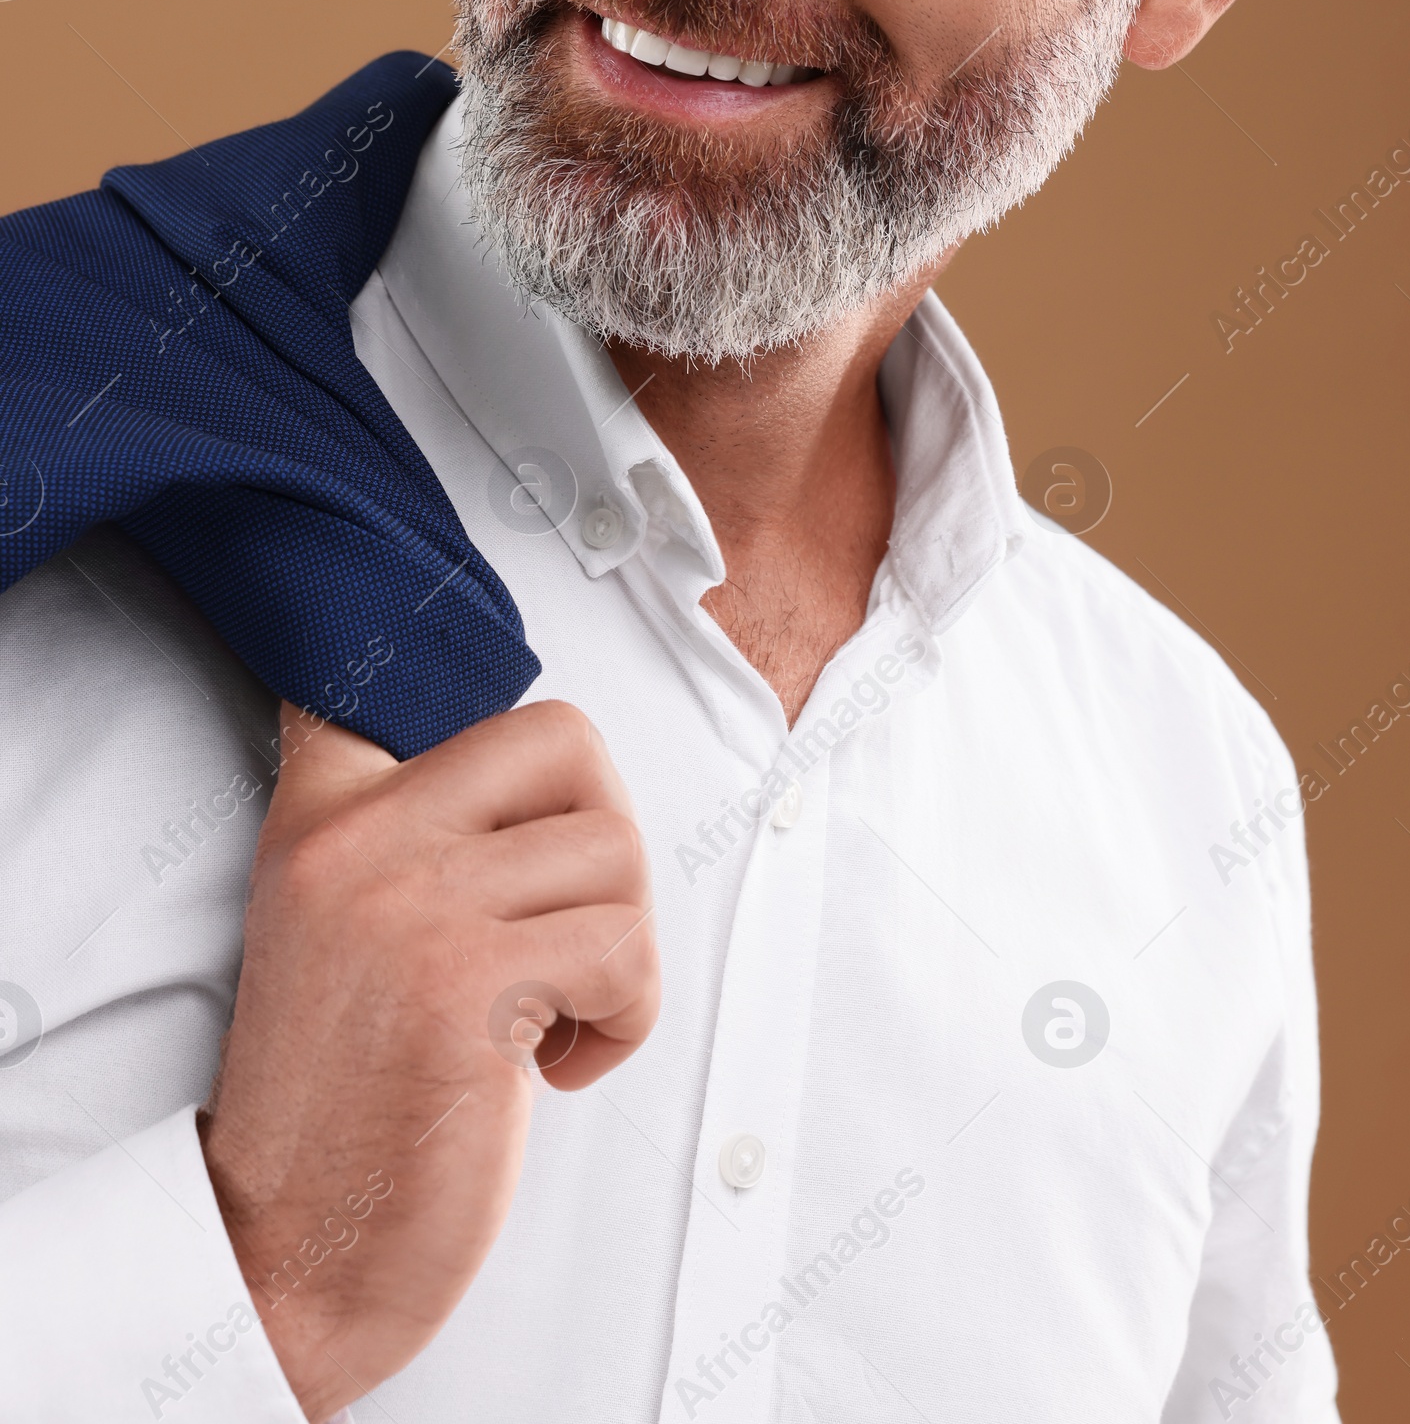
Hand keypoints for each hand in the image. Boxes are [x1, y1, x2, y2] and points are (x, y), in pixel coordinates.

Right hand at [199, 699, 657, 1420]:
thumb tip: (524, 757)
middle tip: (572, 921)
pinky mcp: (465, 982)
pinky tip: (555, 1064)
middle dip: (609, 833)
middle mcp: (357, 837)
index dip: (444, 656)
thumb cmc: (347, 1093)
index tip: (468, 675)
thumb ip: (401, 829)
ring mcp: (409, 902)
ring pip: (616, 851)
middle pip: (565, 738)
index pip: (382, 674)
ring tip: (556, 1012)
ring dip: (620, 949)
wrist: (290, 1248)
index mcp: (322, 811)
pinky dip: (624, 1018)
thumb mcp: (334, 923)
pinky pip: (623, 949)